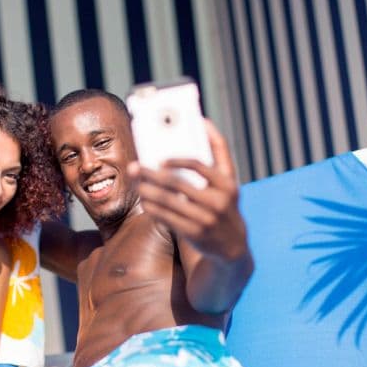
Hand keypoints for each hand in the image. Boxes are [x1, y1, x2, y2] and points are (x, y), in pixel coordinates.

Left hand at [129, 120, 248, 261]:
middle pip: (177, 184)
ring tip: (137, 185)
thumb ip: (218, 152)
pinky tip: (145, 202)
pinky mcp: (195, 233)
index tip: (161, 160)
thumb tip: (204, 122)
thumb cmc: (225, 202)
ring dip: (148, 192)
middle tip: (134, 168)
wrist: (232, 244)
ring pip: (168, 201)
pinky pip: (167, 218)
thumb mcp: (229, 179)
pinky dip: (153, 208)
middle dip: (151, 175)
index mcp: (227, 184)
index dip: (178, 161)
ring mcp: (206, 219)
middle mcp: (218, 201)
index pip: (199, 166)